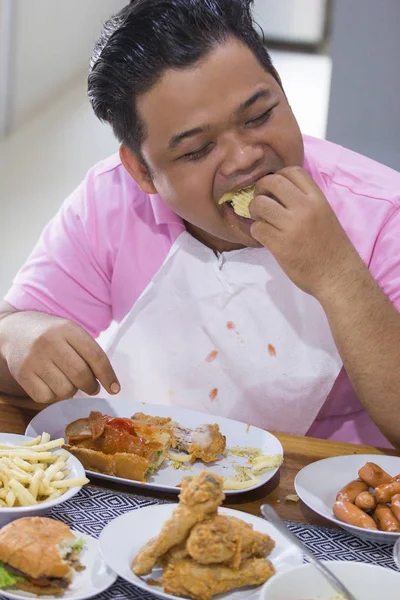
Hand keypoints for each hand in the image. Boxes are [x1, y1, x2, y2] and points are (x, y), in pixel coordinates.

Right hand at [1, 311, 119, 402]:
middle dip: (91, 386)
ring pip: (65, 390)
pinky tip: (51, 383)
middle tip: (92, 388)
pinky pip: (46, 397)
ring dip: (71, 391)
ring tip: (67, 380)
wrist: (15, 331)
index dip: (108, 375)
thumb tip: (108, 383)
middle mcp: (50, 342)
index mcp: (67, 329)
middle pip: (81, 375)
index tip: (115, 388)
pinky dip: (53, 395)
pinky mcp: (22, 375)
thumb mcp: (71, 333)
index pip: (95, 356)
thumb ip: (89, 353)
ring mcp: (34, 359)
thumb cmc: (52, 335)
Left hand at [250, 166, 360, 297]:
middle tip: (261, 201)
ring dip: (255, 210)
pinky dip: (256, 231)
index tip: (274, 189)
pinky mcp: (280, 245)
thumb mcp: (325, 215)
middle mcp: (305, 208)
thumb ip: (305, 202)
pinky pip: (257, 228)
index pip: (292, 171)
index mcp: (318, 199)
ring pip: (260, 204)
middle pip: (271, 182)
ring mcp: (291, 226)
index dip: (277, 176)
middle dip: (260, 189)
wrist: (338, 277)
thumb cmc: (332, 248)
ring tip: (261, 220)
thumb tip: (277, 194)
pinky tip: (264, 236)